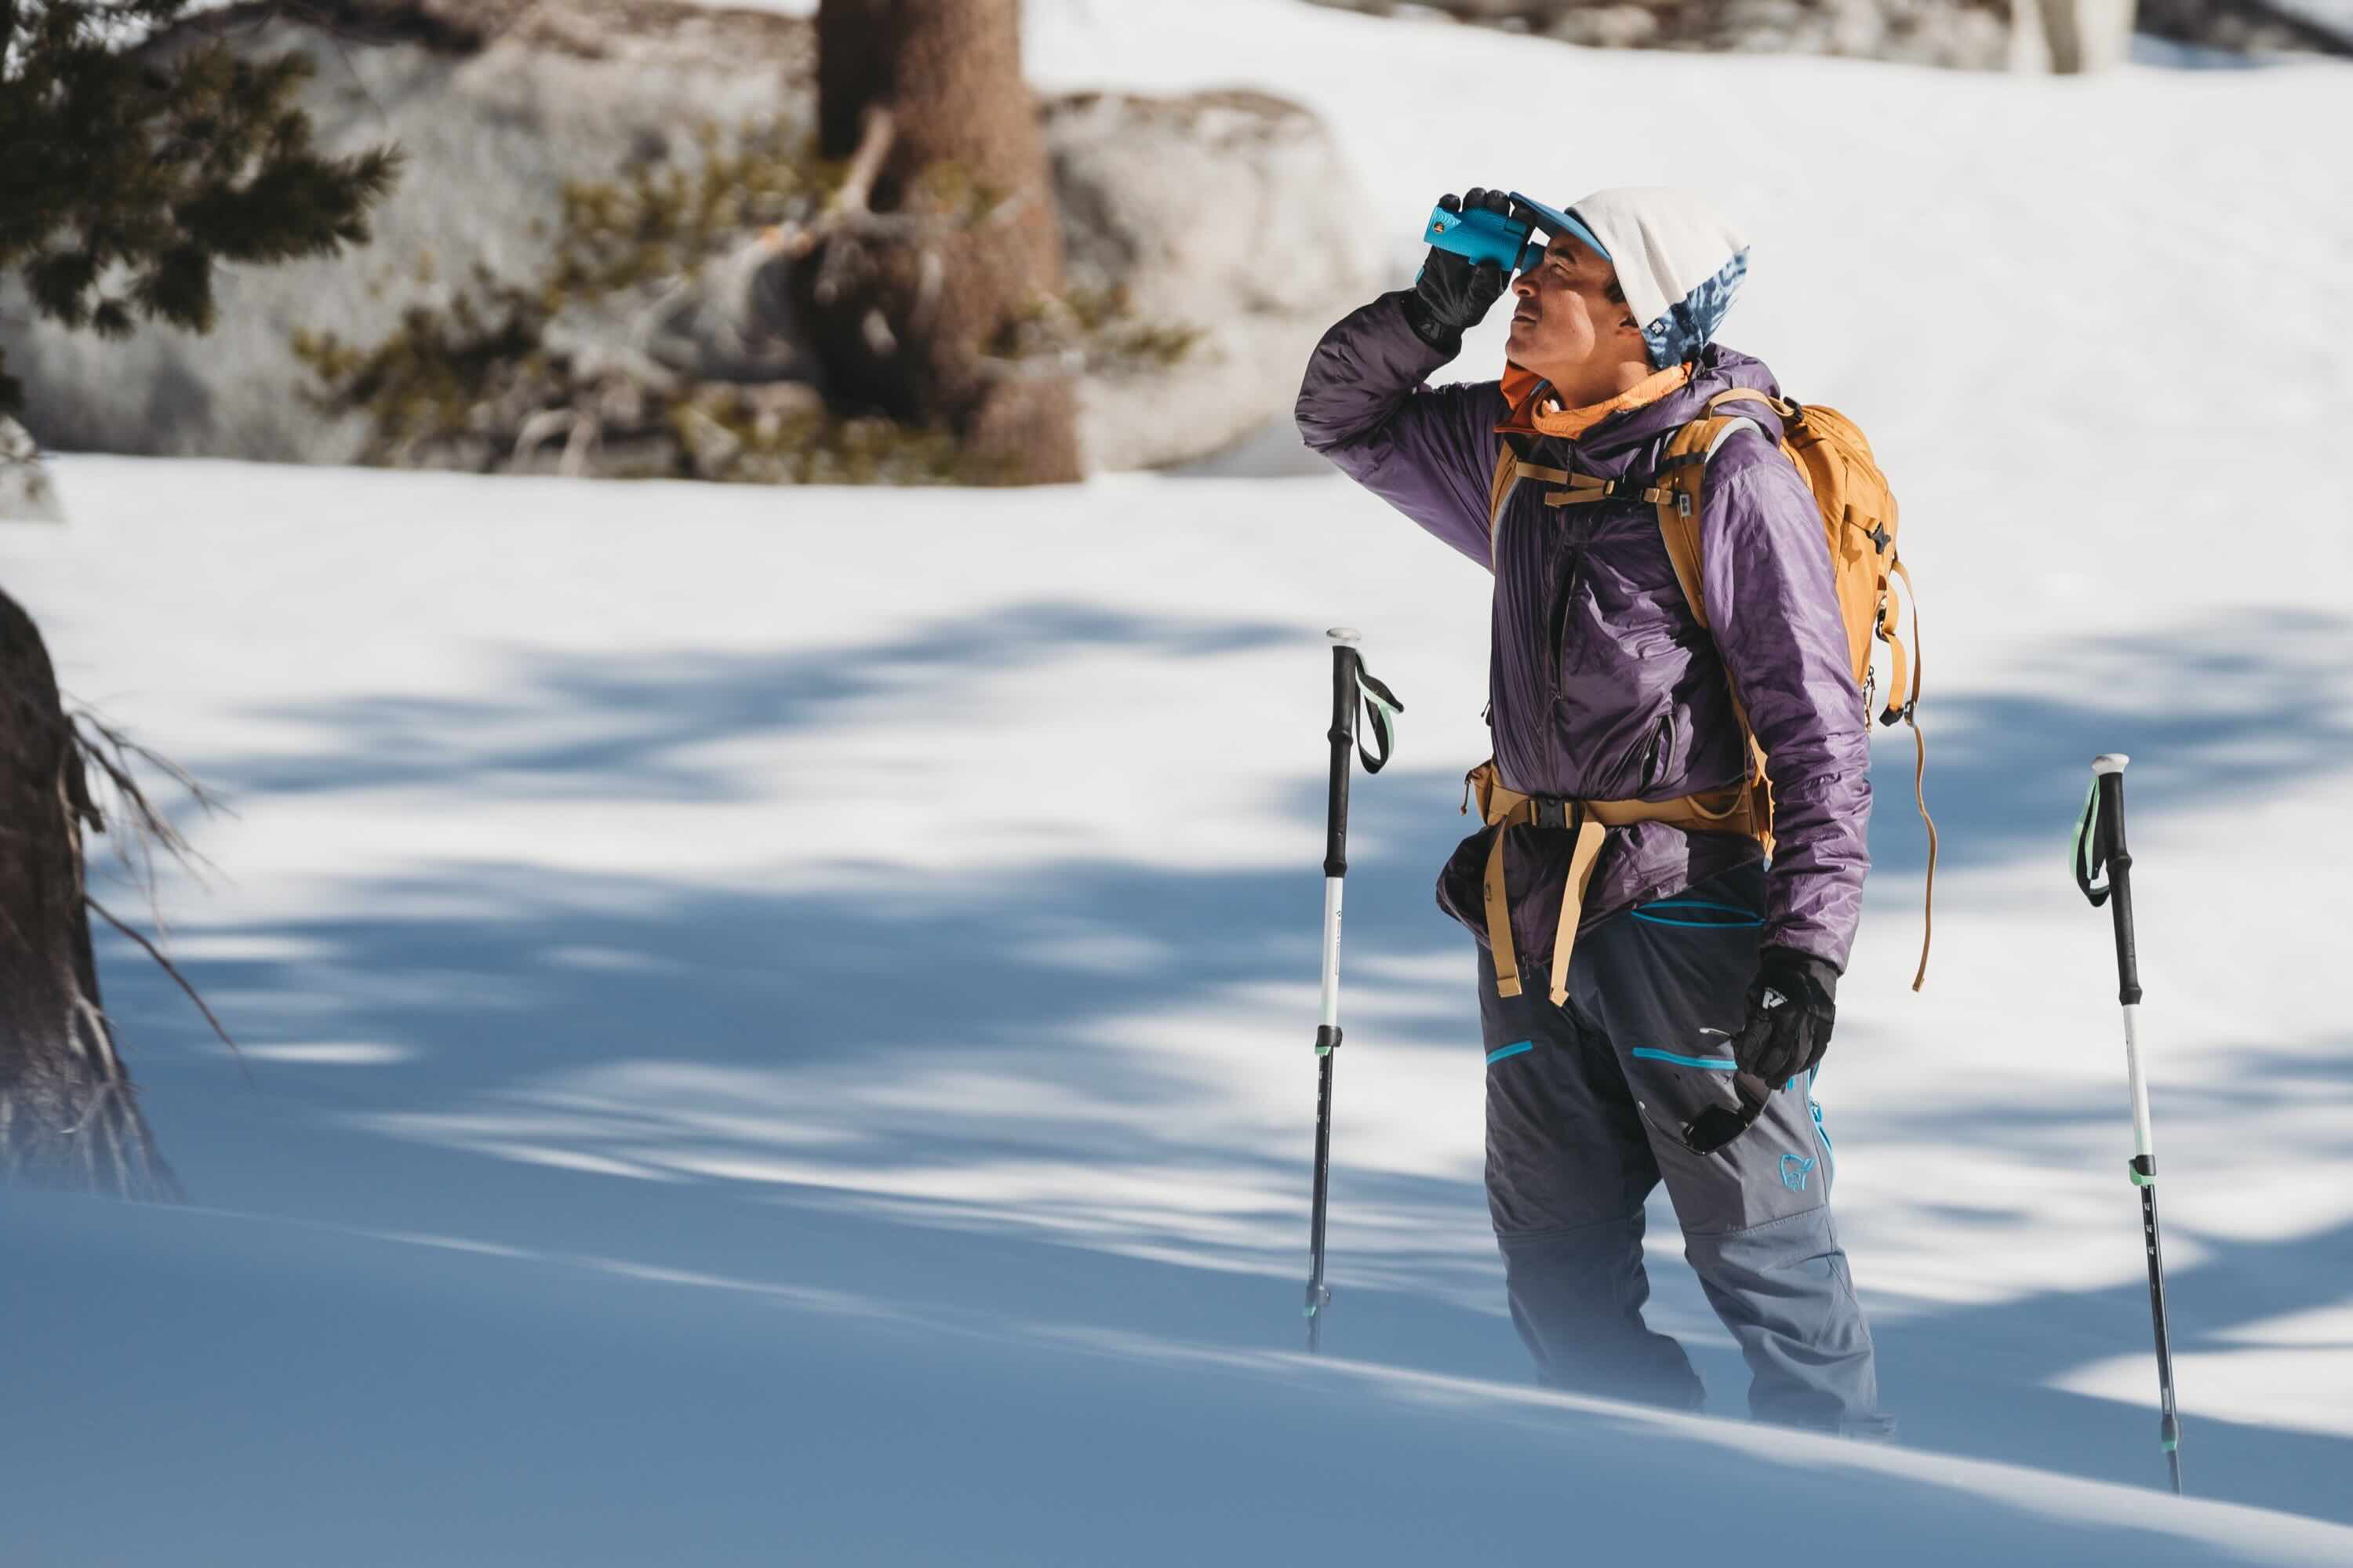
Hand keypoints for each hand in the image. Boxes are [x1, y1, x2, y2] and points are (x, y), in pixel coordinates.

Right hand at [1404, 189, 1510, 349]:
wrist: (1436, 308)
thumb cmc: (1465, 306)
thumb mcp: (1479, 301)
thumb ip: (1485, 286)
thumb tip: (1489, 264)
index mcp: (1506, 252)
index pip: (1520, 229)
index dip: (1523, 217)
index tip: (1520, 213)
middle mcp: (1490, 238)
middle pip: (1498, 209)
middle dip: (1498, 202)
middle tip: (1492, 207)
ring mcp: (1468, 232)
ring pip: (1476, 204)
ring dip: (1477, 198)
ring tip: (1473, 206)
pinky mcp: (1447, 231)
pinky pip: (1450, 210)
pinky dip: (1450, 203)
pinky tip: (1451, 206)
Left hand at [1729, 946, 1839, 1086]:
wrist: (1805, 960)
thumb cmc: (1774, 978)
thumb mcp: (1754, 994)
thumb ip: (1751, 1021)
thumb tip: (1747, 1047)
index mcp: (1771, 1009)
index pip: (1755, 1044)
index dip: (1746, 1058)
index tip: (1743, 1064)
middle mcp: (1793, 1020)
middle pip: (1778, 1057)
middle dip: (1765, 1071)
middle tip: (1759, 1076)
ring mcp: (1813, 1025)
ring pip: (1799, 1060)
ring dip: (1785, 1074)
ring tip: (1775, 1081)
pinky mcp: (1827, 1026)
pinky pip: (1817, 1052)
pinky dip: (1805, 1064)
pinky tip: (1795, 1068)